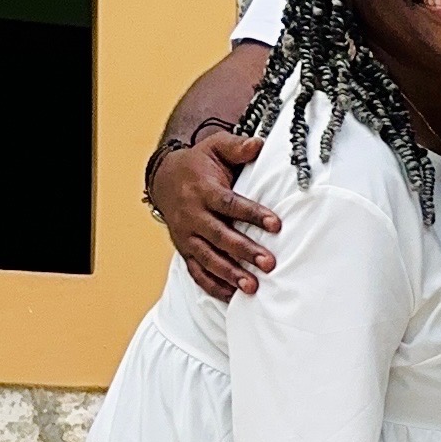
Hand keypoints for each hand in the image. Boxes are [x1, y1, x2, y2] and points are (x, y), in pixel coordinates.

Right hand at [152, 132, 277, 301]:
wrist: (164, 178)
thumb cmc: (199, 164)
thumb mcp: (215, 148)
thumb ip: (237, 146)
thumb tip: (259, 144)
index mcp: (202, 189)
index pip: (229, 204)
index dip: (252, 214)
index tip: (276, 224)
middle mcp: (192, 214)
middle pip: (219, 235)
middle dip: (244, 250)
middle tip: (269, 263)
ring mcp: (186, 235)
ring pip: (207, 257)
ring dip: (230, 273)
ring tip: (253, 287)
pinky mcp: (184, 249)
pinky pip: (196, 271)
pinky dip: (213, 286)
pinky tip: (233, 297)